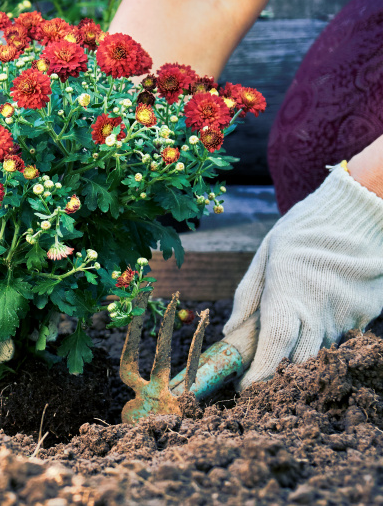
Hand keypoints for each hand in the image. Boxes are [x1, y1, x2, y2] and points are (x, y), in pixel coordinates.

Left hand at [223, 165, 382, 388]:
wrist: (360, 212)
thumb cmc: (305, 230)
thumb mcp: (267, 254)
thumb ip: (248, 294)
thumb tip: (231, 331)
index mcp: (287, 296)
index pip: (273, 348)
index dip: (259, 374)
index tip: (246, 388)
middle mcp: (319, 312)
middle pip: (299, 361)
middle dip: (281, 373)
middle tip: (265, 371)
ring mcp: (347, 315)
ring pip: (322, 350)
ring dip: (305, 350)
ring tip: (296, 325)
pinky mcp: (368, 313)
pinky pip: (343, 335)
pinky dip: (328, 332)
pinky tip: (323, 309)